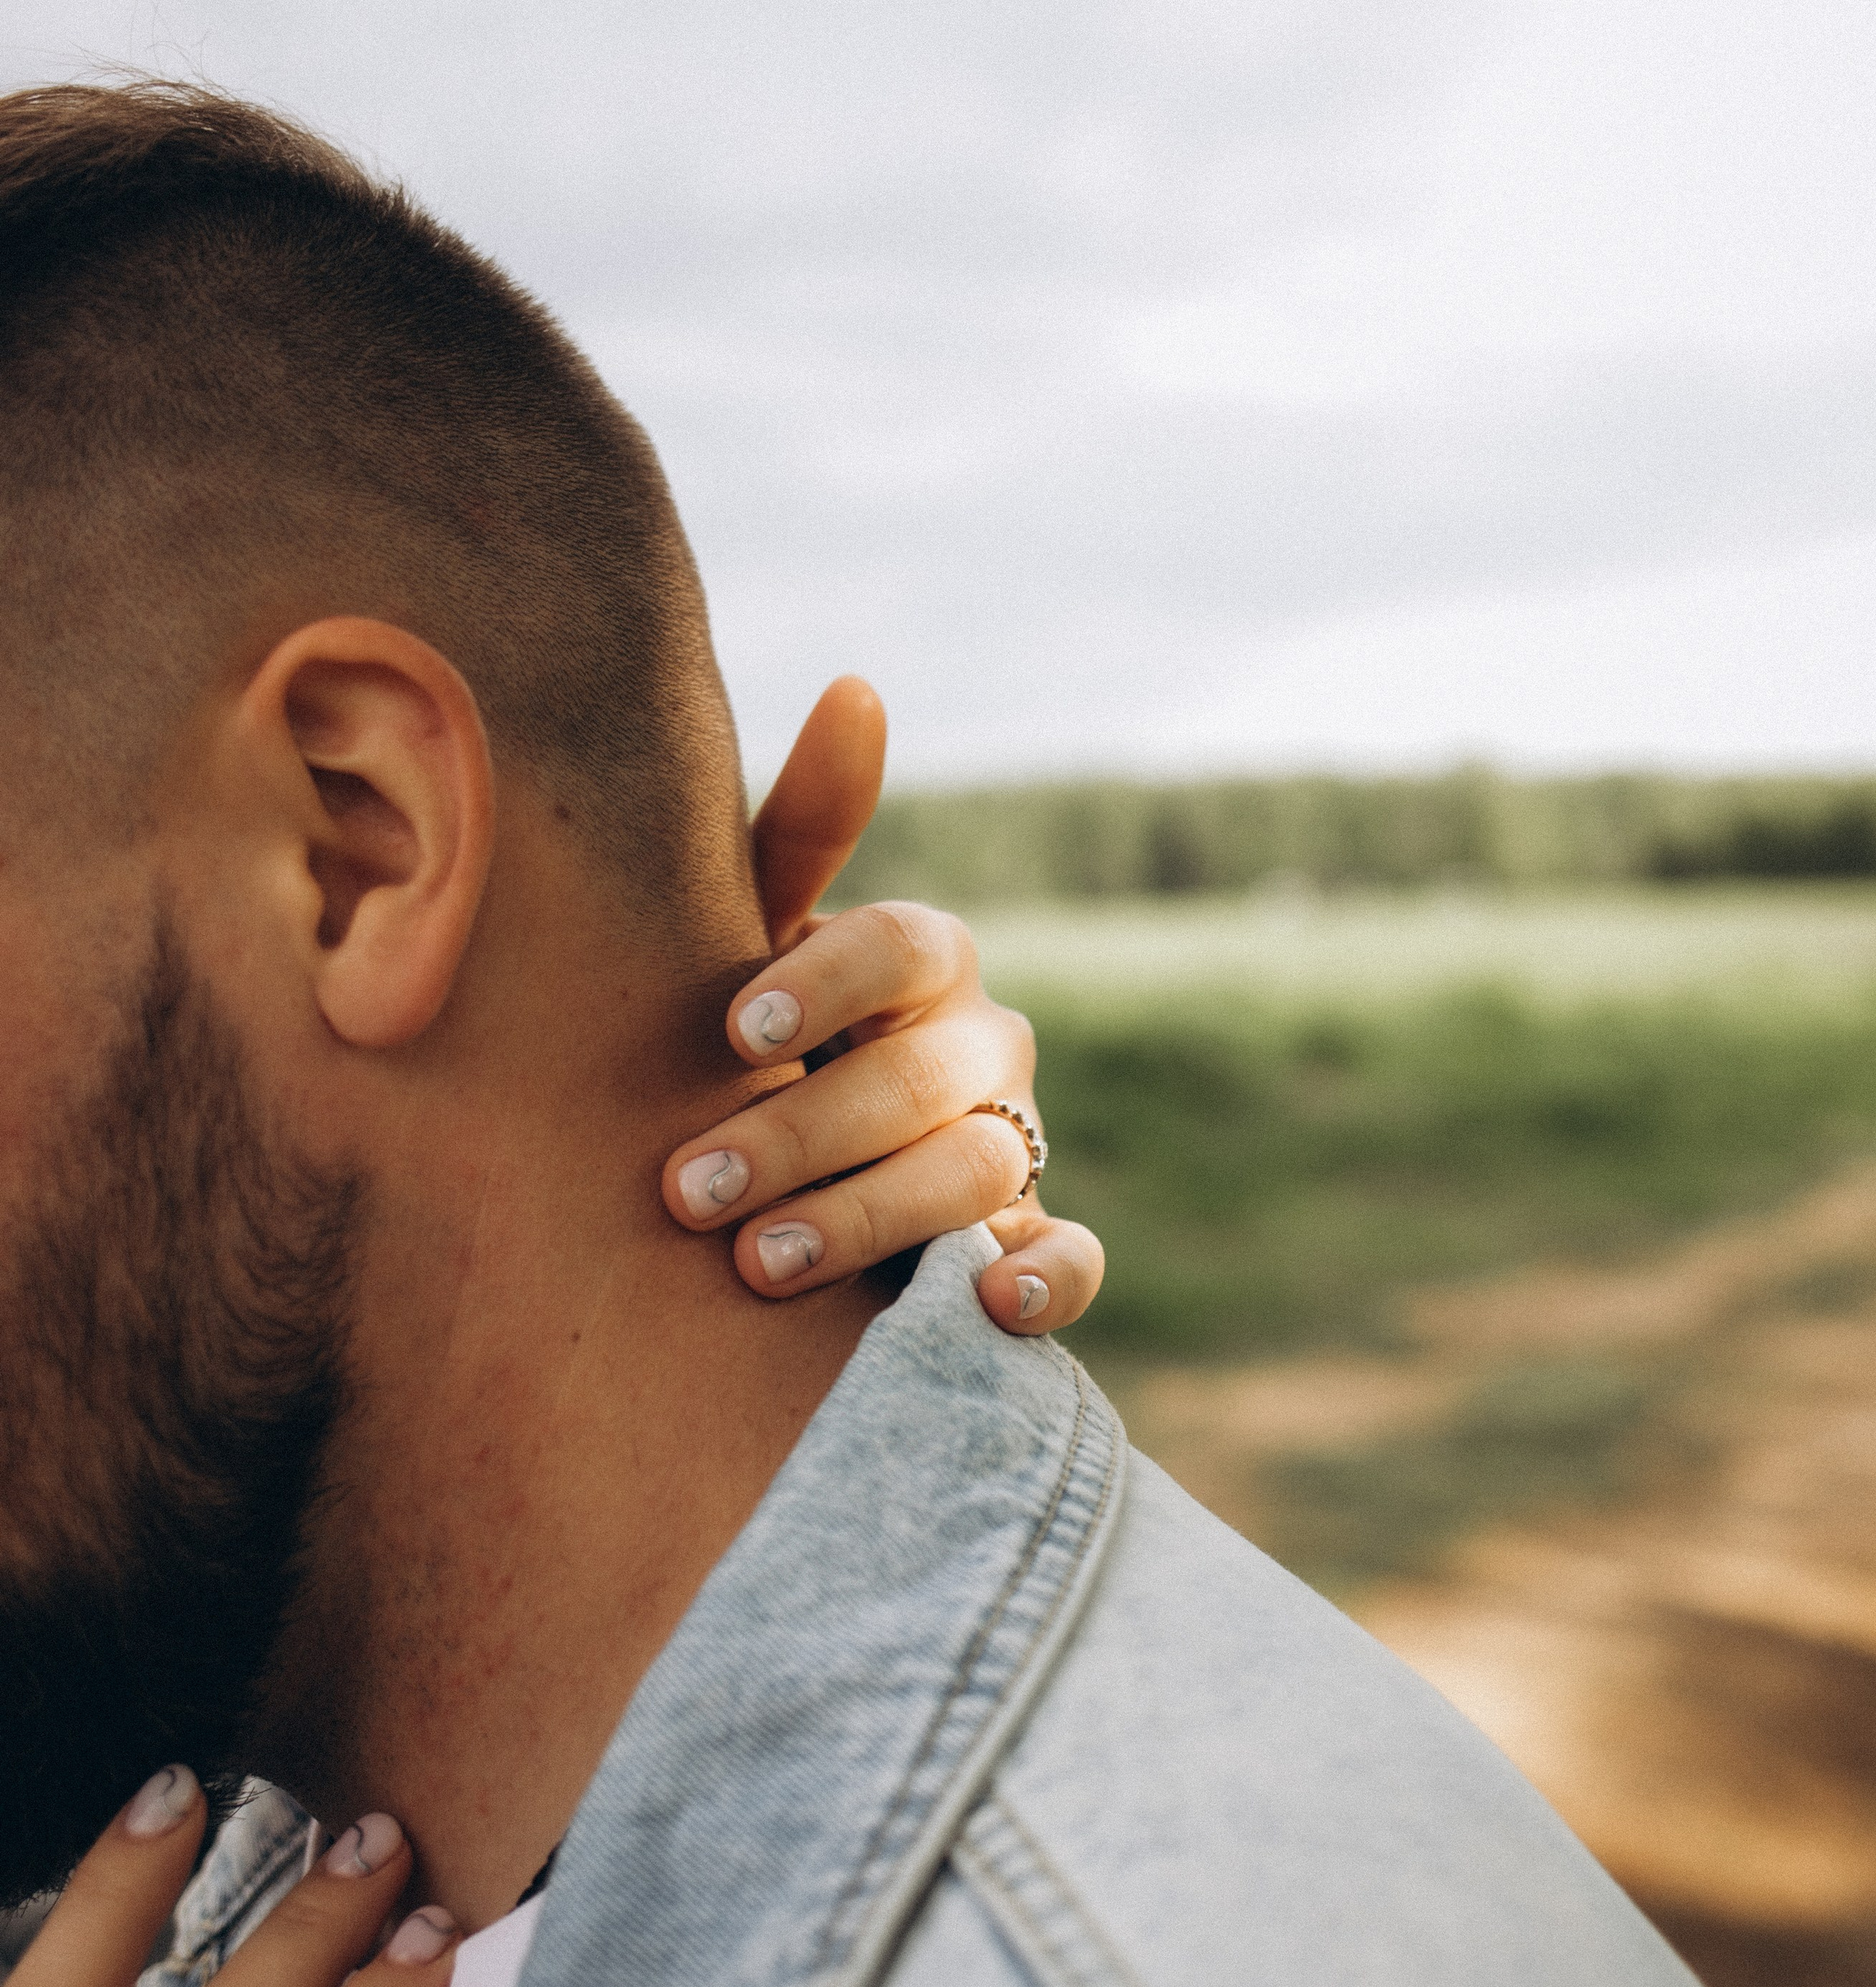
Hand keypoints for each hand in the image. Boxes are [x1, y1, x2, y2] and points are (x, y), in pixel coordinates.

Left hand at [664, 680, 1103, 1339]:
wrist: (770, 1179)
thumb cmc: (752, 1042)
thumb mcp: (749, 942)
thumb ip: (798, 834)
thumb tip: (858, 686)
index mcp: (922, 962)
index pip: (905, 944)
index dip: (827, 982)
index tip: (736, 1032)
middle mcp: (983, 1045)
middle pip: (923, 1076)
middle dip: (801, 1130)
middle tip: (690, 1188)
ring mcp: (1015, 1146)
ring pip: (976, 1170)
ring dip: (869, 1215)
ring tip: (756, 1263)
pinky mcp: (1031, 1244)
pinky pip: (1075, 1258)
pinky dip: (1047, 1281)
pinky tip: (987, 1300)